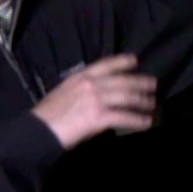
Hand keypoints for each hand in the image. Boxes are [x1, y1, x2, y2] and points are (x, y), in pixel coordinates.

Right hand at [32, 55, 157, 147]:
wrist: (38, 131)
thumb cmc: (48, 116)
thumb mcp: (65, 93)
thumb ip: (83, 91)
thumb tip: (100, 96)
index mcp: (80, 77)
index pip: (106, 64)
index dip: (122, 61)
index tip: (135, 60)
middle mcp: (90, 85)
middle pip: (122, 81)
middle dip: (140, 83)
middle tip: (153, 85)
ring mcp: (95, 100)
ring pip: (127, 97)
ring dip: (143, 101)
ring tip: (152, 105)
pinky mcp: (98, 117)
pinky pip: (124, 117)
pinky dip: (138, 120)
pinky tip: (146, 123)